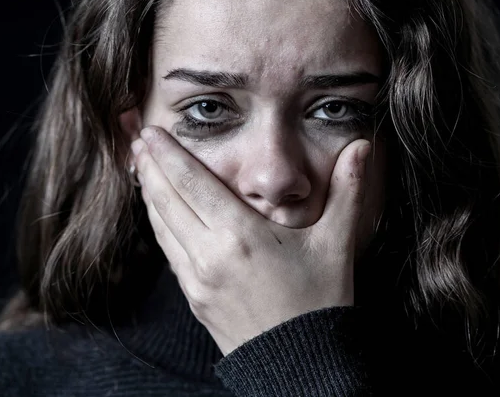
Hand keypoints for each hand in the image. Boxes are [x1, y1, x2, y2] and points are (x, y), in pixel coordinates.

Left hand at [131, 126, 370, 355]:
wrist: (302, 366)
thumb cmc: (321, 303)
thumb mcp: (337, 244)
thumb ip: (348, 190)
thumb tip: (363, 147)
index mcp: (241, 236)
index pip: (192, 183)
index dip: (167, 154)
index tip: (150, 131)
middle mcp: (209, 255)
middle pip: (167, 200)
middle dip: (149, 165)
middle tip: (135, 139)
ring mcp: (197, 280)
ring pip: (161, 226)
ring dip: (149, 193)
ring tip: (142, 168)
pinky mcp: (194, 298)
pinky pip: (169, 252)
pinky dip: (160, 225)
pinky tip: (160, 214)